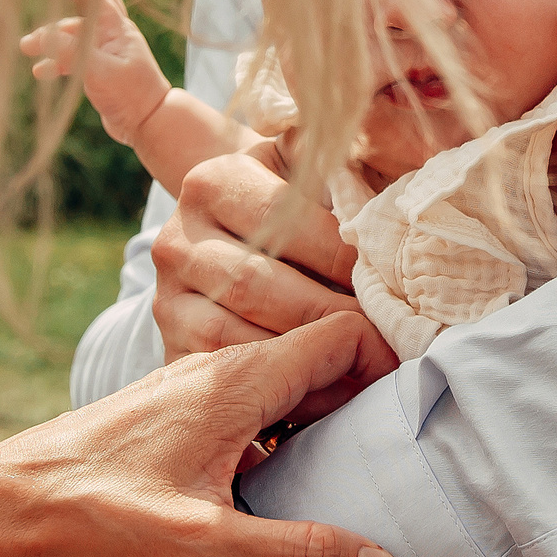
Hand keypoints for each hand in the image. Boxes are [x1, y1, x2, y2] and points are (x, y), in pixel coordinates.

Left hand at [0, 312, 399, 556]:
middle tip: (400, 456)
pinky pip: (248, 411)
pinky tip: (281, 491)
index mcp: (234, 381)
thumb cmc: (86, 520)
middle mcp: (214, 372)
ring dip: (321, 421)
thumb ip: (297, 552)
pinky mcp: (170, 421)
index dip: (389, 366)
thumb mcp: (202, 548)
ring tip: (354, 477)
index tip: (415, 417)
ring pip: (281, 387)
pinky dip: (280, 437)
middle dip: (364, 399)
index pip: (341, 336)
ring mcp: (189, 394)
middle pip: (318, 361)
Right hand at [20, 0, 172, 144]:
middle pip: (88, 5)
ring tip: (24, 47)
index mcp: (118, 29)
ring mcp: (105, 52)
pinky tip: (40, 72)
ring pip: (73, 36)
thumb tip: (43, 35)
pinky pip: (72, 59)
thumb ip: (73, 52)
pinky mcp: (99, 71)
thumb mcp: (100, 72)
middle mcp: (112, 36)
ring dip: (50, 40)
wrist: (148, 124)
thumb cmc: (131, 95)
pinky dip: (56, 62)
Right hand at [151, 149, 396, 372]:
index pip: (280, 222)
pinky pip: (224, 375)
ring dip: (304, 359)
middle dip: (328, 316)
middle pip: (256, 286)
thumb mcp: (310, 166)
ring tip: (363, 368)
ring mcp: (167, 298)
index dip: (339, 256)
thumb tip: (389, 203)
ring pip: (235, 337)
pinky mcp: (171, 346)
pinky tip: (325, 390)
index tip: (388, 283)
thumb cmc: (293, 198)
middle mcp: (177, 240)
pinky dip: (278, 389)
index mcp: (212, 184)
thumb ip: (341, 167)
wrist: (234, 225)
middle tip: (385, 338)